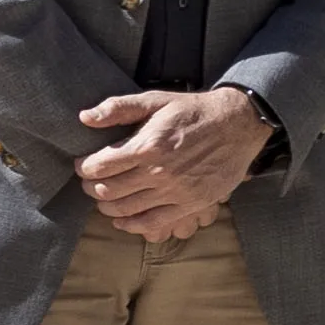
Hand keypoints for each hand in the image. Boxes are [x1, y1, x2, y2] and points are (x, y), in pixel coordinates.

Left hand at [73, 87, 273, 241]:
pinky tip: (122, 219)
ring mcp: (176, 191)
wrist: (239, 124)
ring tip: (105, 197)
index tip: (85, 164)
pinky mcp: (191, 204)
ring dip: (107, 206)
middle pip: (108, 190)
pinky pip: (152, 223)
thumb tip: (85, 118)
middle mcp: (160, 171)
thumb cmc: (194, 111)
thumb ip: (119, 107)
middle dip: (91, 187)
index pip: (99, 166)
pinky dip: (130, 225)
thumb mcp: (157, 100)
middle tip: (91, 181)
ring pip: (125, 209)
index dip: (84, 167)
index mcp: (148, 145)